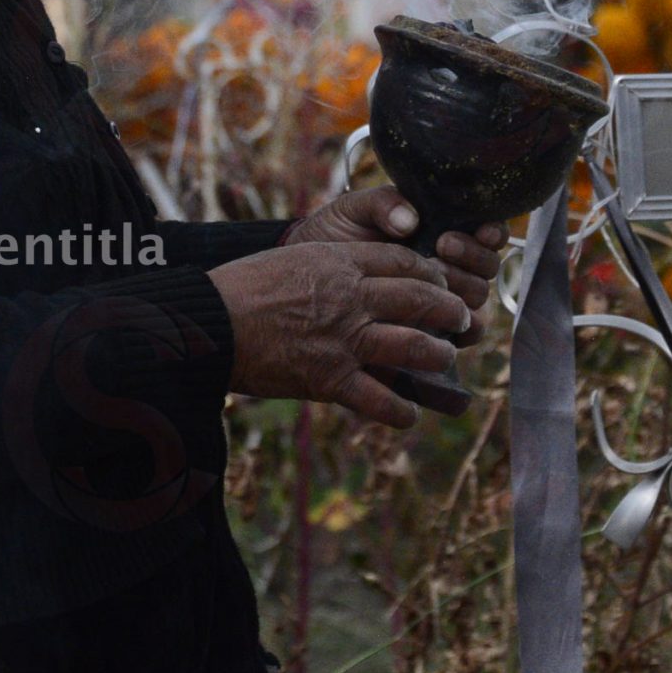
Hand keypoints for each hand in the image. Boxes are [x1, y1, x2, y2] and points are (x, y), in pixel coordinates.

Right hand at [210, 242, 472, 429]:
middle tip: (462, 319)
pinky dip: (401, 411)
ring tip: (444, 358)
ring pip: (414, 346)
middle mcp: (350, 298)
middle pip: (421, 299)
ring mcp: (344, 339)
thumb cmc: (242, 288)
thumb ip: (330, 265)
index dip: (431, 272)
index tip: (440, 281)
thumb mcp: (292, 259)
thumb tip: (357, 275)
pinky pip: (381, 400)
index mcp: (339, 262)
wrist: (209, 323)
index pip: (404, 261)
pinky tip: (409, 414)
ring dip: (438, 354)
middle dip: (450, 310)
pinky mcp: (330, 379)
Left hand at [284, 187, 506, 342]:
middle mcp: (450, 269)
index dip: (492, 232)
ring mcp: (440, 304)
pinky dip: (456, 331)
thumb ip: (382, 204)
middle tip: (442, 244)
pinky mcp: (428, 333)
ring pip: (478, 304)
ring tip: (433, 275)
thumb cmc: (335, 234)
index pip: (488, 234)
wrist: (306, 273)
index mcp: (443, 232)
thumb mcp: (354, 209)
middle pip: (487, 271)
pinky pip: (460, 339)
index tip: (478, 227)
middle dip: (471, 257)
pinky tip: (433, 319)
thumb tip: (410, 219)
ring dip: (463, 290)